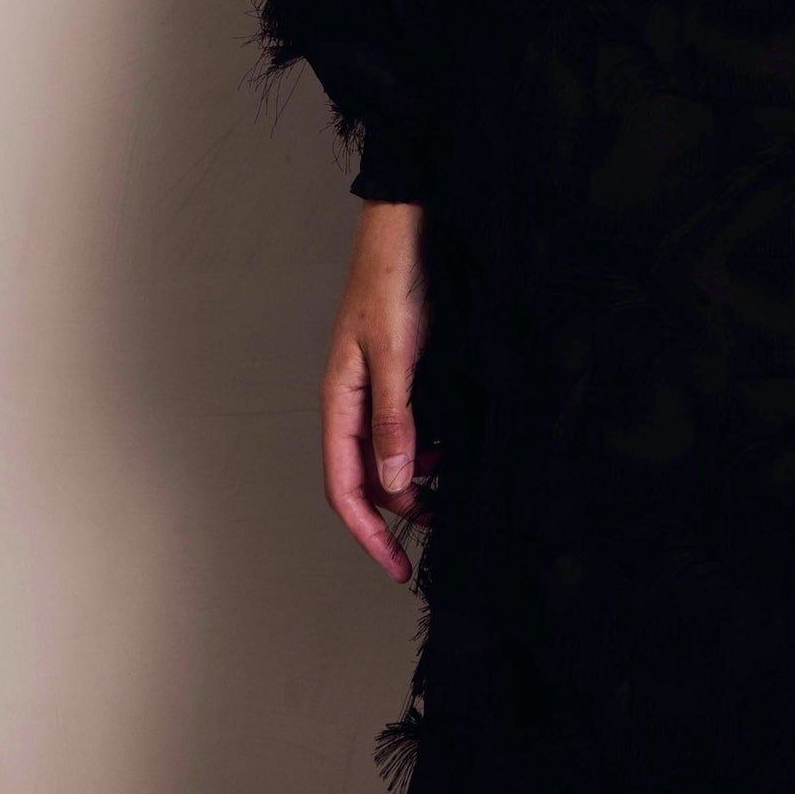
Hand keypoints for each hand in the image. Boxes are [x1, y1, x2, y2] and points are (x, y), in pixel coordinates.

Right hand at [321, 198, 431, 579]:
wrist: (405, 225)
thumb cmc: (392, 282)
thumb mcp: (397, 355)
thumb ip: (394, 420)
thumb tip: (394, 484)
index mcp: (340, 401)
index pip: (346, 488)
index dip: (370, 535)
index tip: (399, 568)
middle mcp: (352, 400)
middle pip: (365, 478)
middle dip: (399, 512)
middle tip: (443, 524)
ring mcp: (375, 385)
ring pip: (388, 453)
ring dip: (416, 478)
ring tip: (454, 487)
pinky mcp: (400, 370)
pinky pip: (406, 424)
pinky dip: (427, 444)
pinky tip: (453, 444)